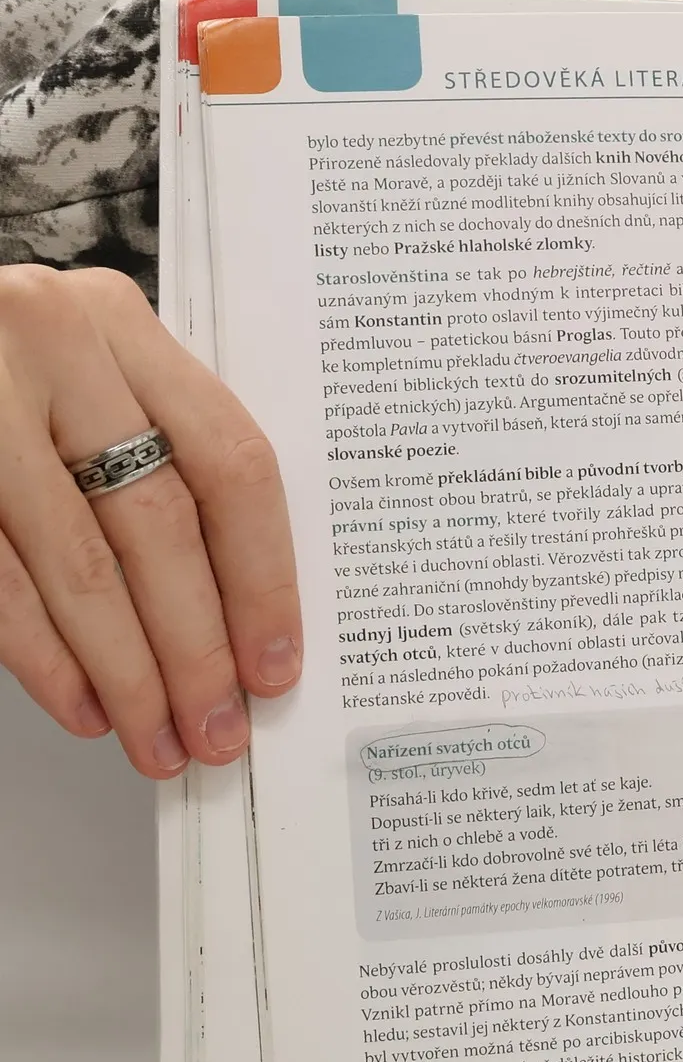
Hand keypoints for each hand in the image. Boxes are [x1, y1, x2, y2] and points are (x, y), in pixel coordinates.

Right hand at [0, 266, 301, 777]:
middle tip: (220, 729)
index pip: (229, 463)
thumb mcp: (86, 375)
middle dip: (197, 648)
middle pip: (159, 523)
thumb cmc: (4, 371)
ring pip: (79, 563)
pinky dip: (45, 658)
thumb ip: (159, 454)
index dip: (262, 577)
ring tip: (158, 740)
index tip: (277, 664)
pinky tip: (85, 707)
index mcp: (118, 321)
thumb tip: (240, 615)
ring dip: (127, 673)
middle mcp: (50, 344)